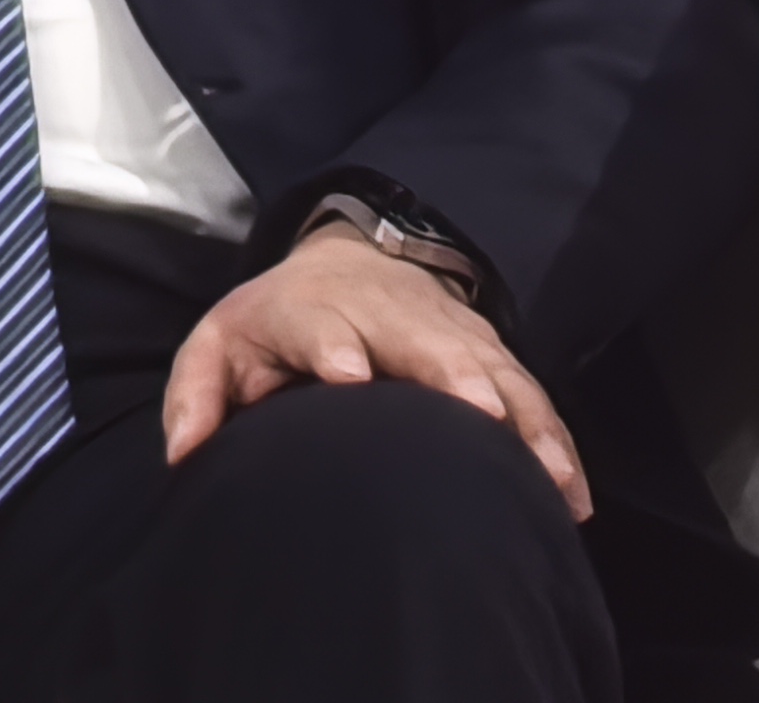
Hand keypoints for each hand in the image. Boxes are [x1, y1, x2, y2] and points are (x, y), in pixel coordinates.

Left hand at [162, 222, 589, 518]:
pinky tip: (574, 497)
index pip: (320, 324)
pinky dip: (555, 444)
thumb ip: (198, 395)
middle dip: (453, 375)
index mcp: (314, 311)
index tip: (350, 377)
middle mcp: (389, 315)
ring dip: (521, 420)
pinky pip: (530, 399)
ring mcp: (448, 332)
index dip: (334, 346)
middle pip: (425, 342)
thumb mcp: (223, 344)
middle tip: (477, 416)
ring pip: (493, 372)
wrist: (353, 261)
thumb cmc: (280, 324)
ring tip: (546, 477)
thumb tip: (185, 454)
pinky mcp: (491, 355)